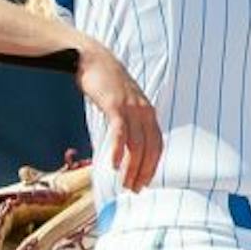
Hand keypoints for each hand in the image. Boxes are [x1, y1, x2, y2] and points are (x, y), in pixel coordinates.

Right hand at [74, 46, 161, 190]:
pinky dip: (119, 151)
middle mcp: (144, 111)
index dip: (152, 166)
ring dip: (132, 167)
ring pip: (137, 145)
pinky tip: (114, 165)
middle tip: (134, 190)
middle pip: (149, 149)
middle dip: (143, 172)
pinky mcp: (115, 105)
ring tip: (125, 184)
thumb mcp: (124, 103)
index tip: (144, 183)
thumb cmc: (106, 83)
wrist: (93, 59)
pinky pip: (120, 133)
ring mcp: (131, 108)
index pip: (157, 146)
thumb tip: (127, 143)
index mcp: (149, 112)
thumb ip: (129, 120)